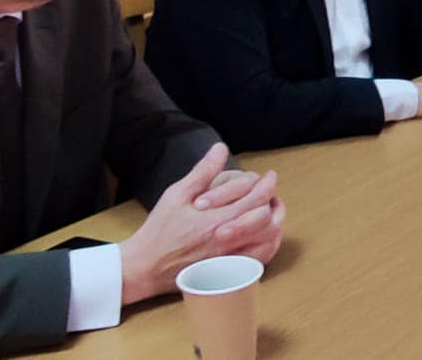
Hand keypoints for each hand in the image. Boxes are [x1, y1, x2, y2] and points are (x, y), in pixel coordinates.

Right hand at [119, 143, 283, 304]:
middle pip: (267, 221)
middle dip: (274, 202)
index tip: (269, 176)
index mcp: (216, 221)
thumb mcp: (176, 195)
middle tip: (272, 191)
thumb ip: (202, 172)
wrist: (145, 267)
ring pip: (268, 243)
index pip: (256, 200)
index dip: (267, 185)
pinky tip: (265, 235)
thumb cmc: (159, 230)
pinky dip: (268, 247)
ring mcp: (229, 260)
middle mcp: (227, 242)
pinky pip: (259, 262)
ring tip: (273, 210)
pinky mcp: (227, 273)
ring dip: (276, 224)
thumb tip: (221, 148)